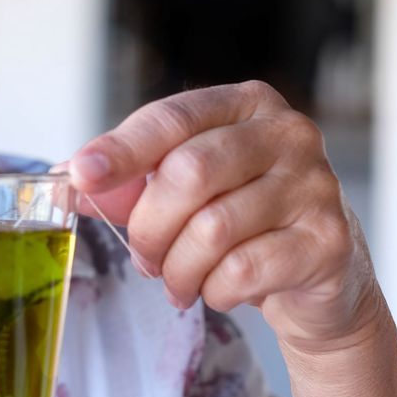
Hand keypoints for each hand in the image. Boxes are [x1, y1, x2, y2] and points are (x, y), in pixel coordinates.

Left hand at [66, 81, 386, 354]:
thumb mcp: (188, 193)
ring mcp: (316, 186)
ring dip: (179, 269)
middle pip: (189, 173)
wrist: (321, 282)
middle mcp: (289, 134)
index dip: (122, 148)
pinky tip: (220, 290)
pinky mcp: (327, 241)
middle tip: (145, 257)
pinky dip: (215, 291)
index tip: (81, 174)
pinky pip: (243, 271)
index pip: (173, 117)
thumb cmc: (246, 224)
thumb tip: (69, 180)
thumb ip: (132, 181)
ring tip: (180, 282)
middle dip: (150, 226)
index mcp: (248, 105)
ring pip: (212, 229)